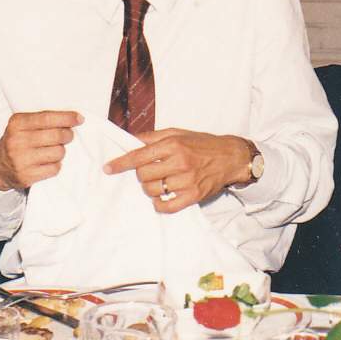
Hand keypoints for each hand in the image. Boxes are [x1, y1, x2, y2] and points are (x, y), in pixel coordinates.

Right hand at [0, 111, 82, 190]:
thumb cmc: (16, 141)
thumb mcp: (23, 125)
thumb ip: (43, 120)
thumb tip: (73, 119)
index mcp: (17, 124)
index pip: (47, 118)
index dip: (67, 118)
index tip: (79, 118)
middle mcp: (17, 141)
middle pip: (57, 136)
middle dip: (68, 135)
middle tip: (67, 136)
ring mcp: (21, 160)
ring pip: (59, 152)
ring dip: (60, 151)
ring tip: (51, 150)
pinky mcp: (26, 176)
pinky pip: (55, 168)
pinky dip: (55, 165)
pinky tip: (46, 163)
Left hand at [103, 129, 254, 213]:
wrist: (231, 157)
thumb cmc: (204, 144)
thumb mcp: (179, 133)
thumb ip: (154, 136)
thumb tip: (131, 139)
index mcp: (173, 145)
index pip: (139, 156)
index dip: (120, 164)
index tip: (108, 168)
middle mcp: (180, 162)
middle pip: (143, 175)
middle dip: (141, 175)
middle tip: (149, 172)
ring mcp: (187, 180)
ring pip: (152, 191)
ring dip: (150, 189)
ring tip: (159, 183)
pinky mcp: (194, 195)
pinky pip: (166, 206)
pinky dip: (159, 204)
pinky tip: (161, 198)